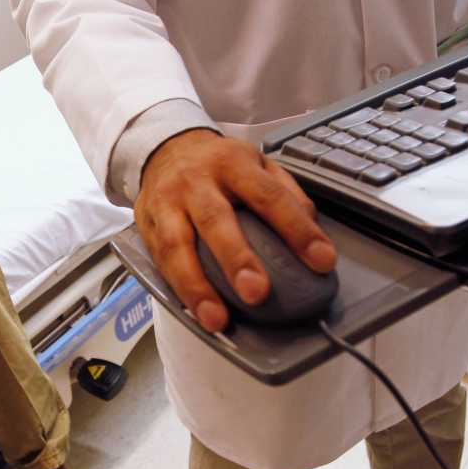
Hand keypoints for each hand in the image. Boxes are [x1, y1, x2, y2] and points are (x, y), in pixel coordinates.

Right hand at [135, 129, 336, 333]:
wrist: (166, 149)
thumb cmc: (219, 165)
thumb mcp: (256, 163)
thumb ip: (284, 192)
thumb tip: (312, 234)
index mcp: (232, 163)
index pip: (268, 196)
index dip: (296, 229)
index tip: (322, 261)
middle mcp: (195, 181)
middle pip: (215, 220)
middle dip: (236, 259)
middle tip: (257, 293)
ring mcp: (165, 204)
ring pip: (176, 246)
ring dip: (196, 286)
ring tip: (217, 319)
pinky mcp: (146, 226)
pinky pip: (160, 262)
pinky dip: (178, 290)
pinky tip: (196, 313)